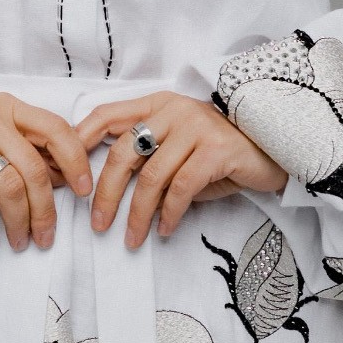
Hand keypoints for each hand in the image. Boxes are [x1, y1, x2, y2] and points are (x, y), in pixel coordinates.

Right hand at [0, 95, 93, 250]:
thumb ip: (23, 149)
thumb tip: (62, 179)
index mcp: (8, 108)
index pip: (56, 129)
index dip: (76, 161)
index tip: (83, 191)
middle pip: (34, 167)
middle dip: (46, 209)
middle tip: (46, 236)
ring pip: (9, 186)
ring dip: (20, 221)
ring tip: (20, 241)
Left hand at [73, 92, 288, 247]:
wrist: (274, 152)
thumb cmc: (220, 155)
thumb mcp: (179, 150)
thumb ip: (148, 158)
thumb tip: (105, 190)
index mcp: (158, 104)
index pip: (108, 114)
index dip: (81, 139)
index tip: (68, 173)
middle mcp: (174, 110)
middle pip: (123, 152)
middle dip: (105, 193)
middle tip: (97, 224)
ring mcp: (196, 126)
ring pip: (151, 176)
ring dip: (138, 213)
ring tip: (133, 238)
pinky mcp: (217, 149)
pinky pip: (181, 187)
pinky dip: (169, 213)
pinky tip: (164, 229)